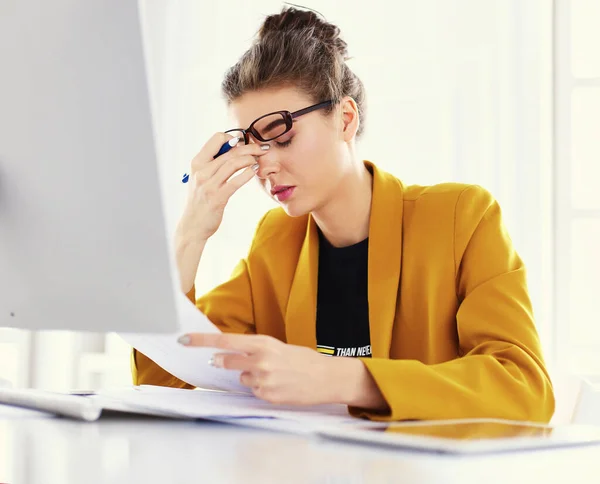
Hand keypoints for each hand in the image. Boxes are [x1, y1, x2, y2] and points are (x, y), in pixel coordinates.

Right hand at [177, 133, 269, 241]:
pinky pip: (235, 181)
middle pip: (230, 151)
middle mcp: (201, 171)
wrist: (192, 225)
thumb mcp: (201, 178)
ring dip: (250, 159)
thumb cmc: (200, 200)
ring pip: (233, 163)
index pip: (217, 139)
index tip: (243, 144)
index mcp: (197, 162)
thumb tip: (233, 148)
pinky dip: (247, 174)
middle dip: (250, 147)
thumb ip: (213, 164)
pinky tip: (254, 171)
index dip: (233, 139)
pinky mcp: (217, 198)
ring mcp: (208, 184)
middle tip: (262, 148)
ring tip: (258, 160)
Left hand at [178, 333, 348, 404]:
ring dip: (251, 377)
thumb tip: (226, 356)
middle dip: (224, 362)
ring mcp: (263, 380)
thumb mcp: (278, 346)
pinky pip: (254, 392)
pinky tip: (279, 386)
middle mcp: (260, 360)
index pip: (224, 341)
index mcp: (263, 342)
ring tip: (274, 375)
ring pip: (242, 378)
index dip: (201, 341)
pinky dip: (262, 389)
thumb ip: (253, 350)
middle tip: (238, 362)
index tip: (183, 339)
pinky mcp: (268, 396)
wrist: (327, 377)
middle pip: (225, 361)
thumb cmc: (303, 359)